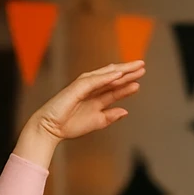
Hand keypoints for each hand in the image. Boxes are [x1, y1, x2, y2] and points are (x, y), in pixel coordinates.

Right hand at [16, 61, 144, 164]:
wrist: (51, 128)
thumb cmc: (70, 125)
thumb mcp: (96, 122)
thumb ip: (110, 116)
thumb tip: (125, 111)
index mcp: (96, 98)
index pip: (114, 88)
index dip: (127, 83)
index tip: (140, 80)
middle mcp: (91, 89)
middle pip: (112, 77)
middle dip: (127, 71)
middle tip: (142, 65)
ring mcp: (84, 86)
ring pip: (105, 76)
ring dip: (119, 70)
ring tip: (134, 67)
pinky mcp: (76, 88)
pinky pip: (94, 81)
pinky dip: (106, 77)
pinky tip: (118, 74)